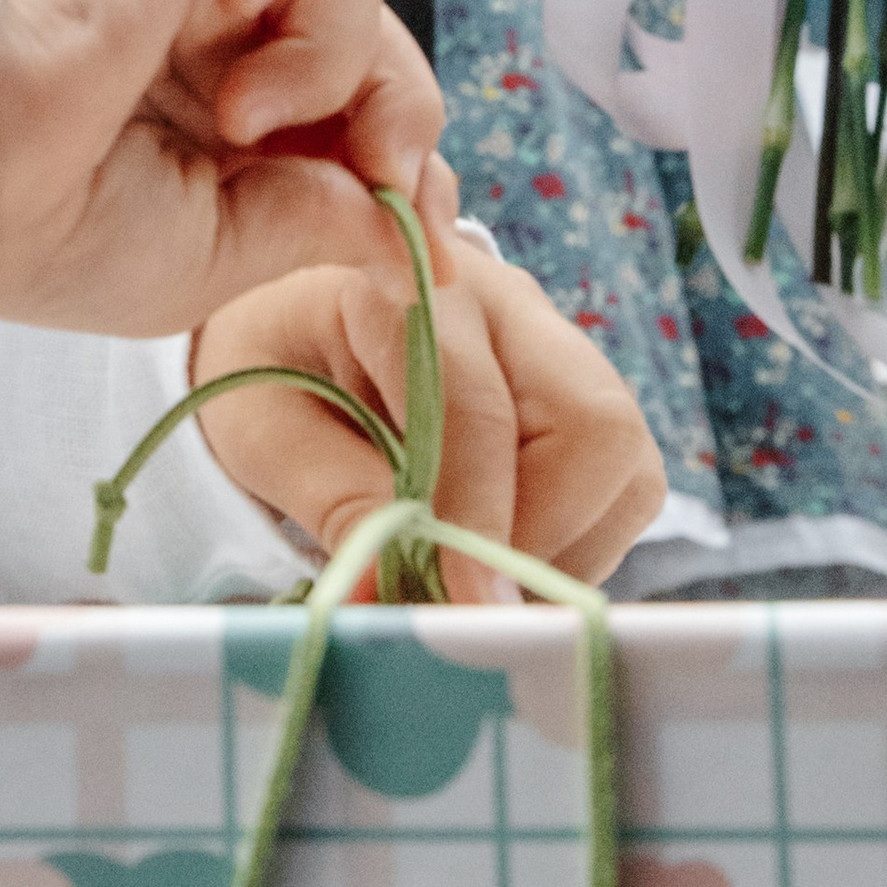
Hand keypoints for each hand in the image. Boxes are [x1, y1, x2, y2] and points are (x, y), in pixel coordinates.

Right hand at [0, 0, 453, 341]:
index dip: (406, 153)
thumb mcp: (217, 261)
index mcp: (219, 128)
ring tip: (242, 107)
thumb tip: (414, 235)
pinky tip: (246, 7)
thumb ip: (322, 226)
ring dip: (334, 49)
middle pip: (375, 34)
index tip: (414, 216)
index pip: (361, 108)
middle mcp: (217, 41)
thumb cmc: (54, 230)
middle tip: (368, 163)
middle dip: (401, 107)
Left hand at [191, 231, 664, 601]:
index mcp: (407, 282)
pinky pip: (620, 487)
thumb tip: (392, 595)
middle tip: (466, 599)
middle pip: (594, 425)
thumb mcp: (262, 431)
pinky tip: (494, 554)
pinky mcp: (581, 396)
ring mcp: (557, 347)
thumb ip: (333, 500)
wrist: (287, 323)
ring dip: (564, 548)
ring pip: (624, 466)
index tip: (463, 604)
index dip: (477, 514)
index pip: (474, 404)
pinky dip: (572, 544)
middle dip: (544, 533)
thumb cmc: (265, 366)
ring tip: (472, 580)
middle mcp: (507, 302)